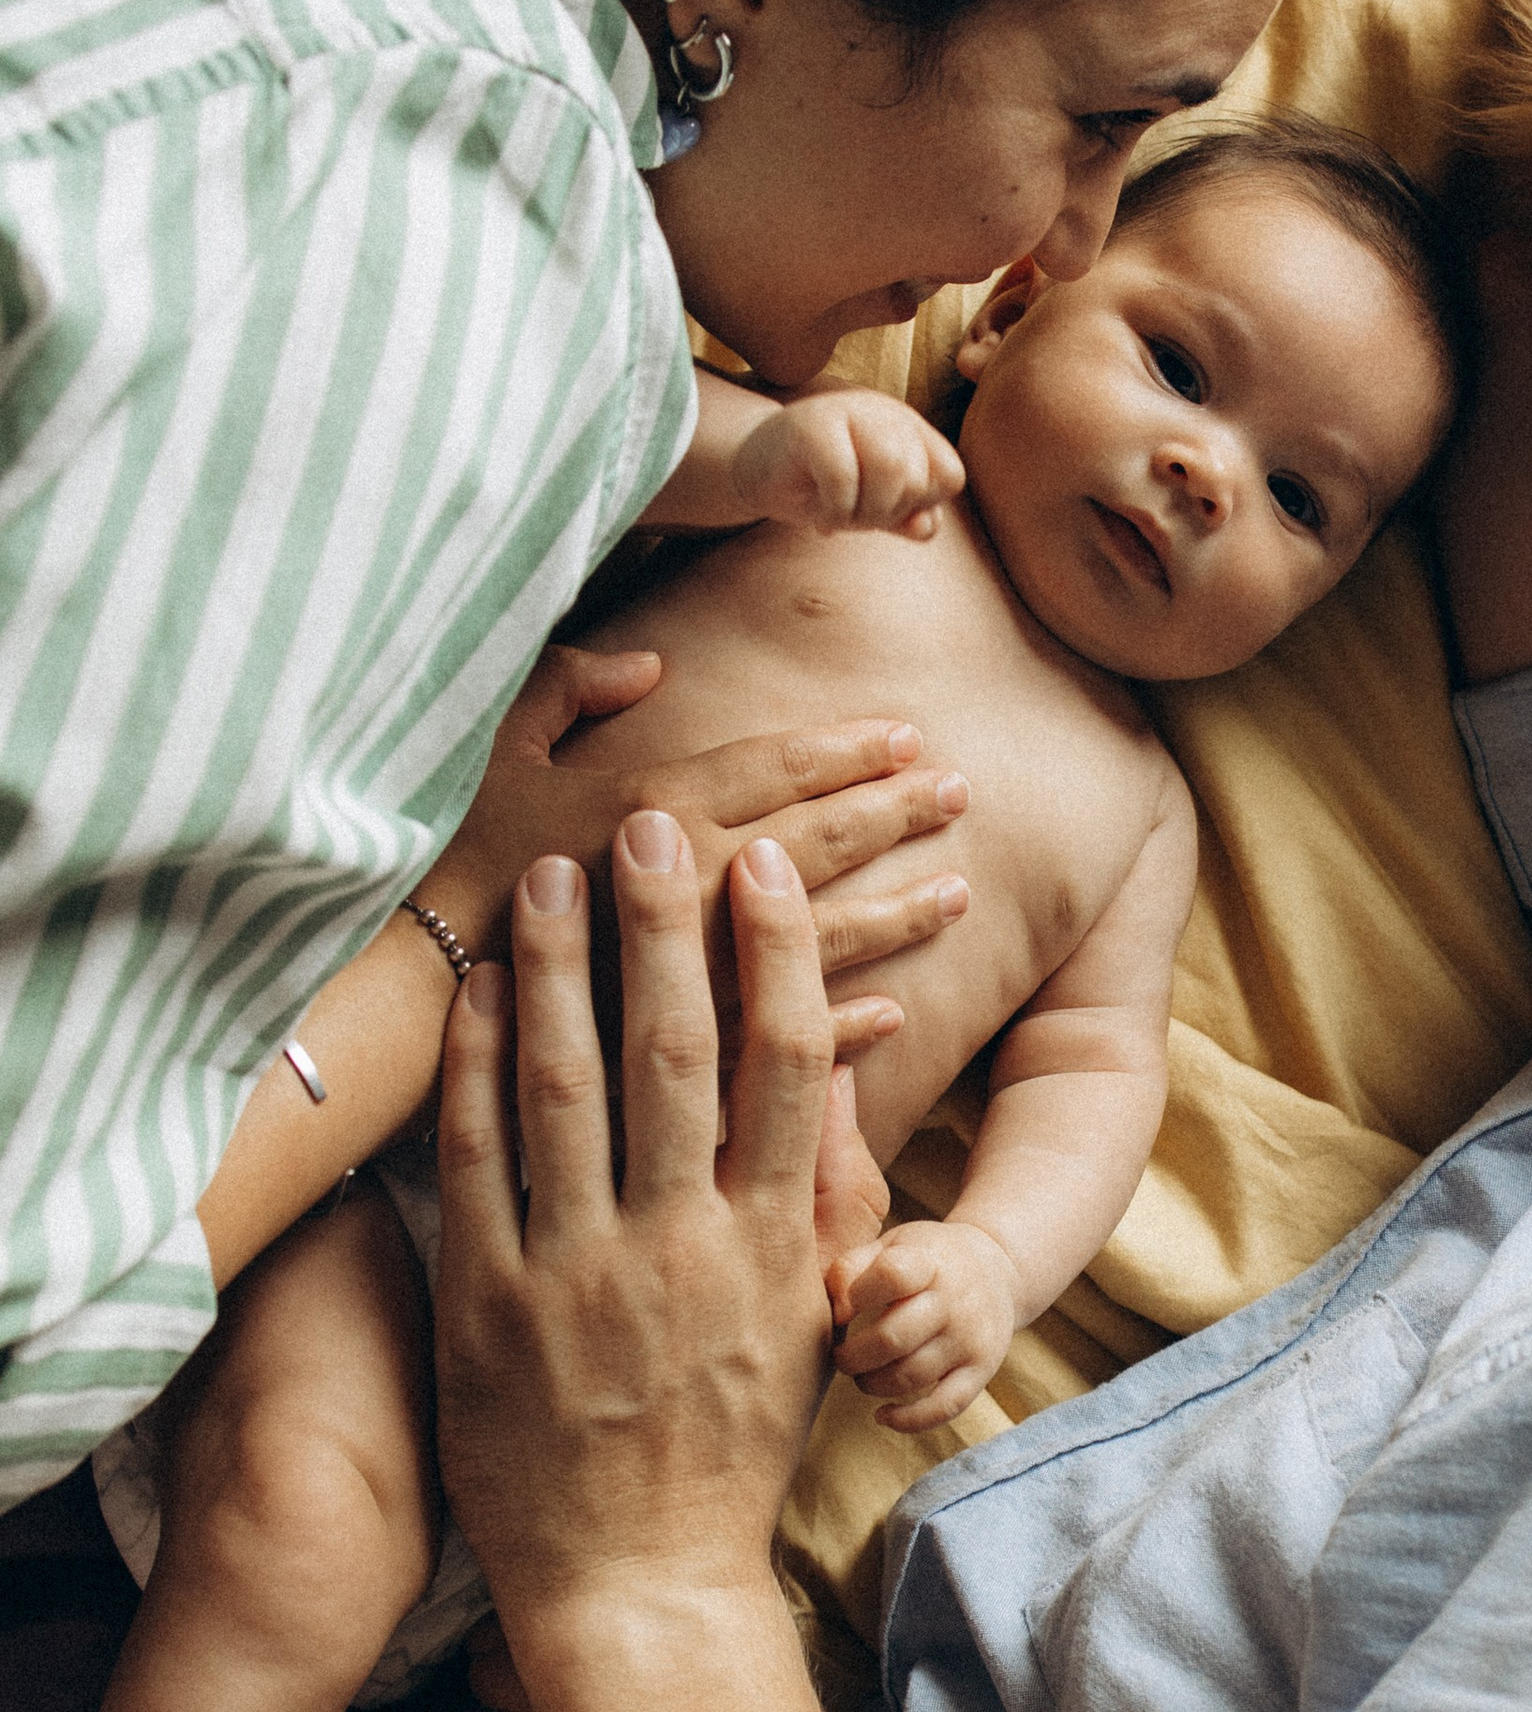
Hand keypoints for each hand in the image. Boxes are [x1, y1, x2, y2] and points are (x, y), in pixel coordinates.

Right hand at [415, 642, 968, 1052]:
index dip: (847, 750)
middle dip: (896, 814)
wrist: (390, 999)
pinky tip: (897, 1016)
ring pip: (822, 940)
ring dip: (897, 916)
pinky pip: (779, 1038)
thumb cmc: (436, 863)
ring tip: (958, 897)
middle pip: (818, 842)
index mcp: (649, 807)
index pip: (774, 768)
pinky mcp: (686, 1047)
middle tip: (961, 794)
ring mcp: (694, 972)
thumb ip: (565, 689)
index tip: (908, 737)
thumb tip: (649, 664)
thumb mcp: (492, 754)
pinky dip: (843, 1028)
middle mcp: (690, 886)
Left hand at [434, 820, 887, 1616]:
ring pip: (568, 1088)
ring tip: (554, 872)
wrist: (640, 1581)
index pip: (786, 1065)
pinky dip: (473, 1068)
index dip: (778, 952)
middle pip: (677, 1050)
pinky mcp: (487, 1307)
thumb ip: (828, 1190)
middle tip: (656, 821)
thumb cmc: (739, 1441)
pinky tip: (476, 990)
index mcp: (774, 1244)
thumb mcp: (815, 1316)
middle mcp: (683, 1246)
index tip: (766, 864)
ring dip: (560, 968)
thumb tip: (836, 1059)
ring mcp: (579, 1275)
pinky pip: (476, 1164)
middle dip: (665, 924)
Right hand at [730, 389, 965, 539]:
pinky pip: (843, 479)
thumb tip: (927, 528)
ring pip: (891, 470)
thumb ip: (910, 517)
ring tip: (841, 516)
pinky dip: (834, 513)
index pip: (950, 475)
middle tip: (855, 518)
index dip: (923, 506)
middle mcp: (885, 411)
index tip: (888, 513)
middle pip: (918, 477)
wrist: (759, 470)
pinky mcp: (812, 423)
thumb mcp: (875, 508)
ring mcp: (848, 410)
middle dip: (888, 515)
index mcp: (909, 428)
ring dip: (865, 514)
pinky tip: (820, 516)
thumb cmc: (824, 488)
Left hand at [827, 1220, 1025, 1432]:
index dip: (854, 1295)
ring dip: (872, 1384)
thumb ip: (851, 1268)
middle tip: (843, 1356)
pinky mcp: (982, 1369)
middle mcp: (954, 1301)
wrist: (1000, 1270)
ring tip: (863, 1376)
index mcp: (928, 1262)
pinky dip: (909, 1420)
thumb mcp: (894, 1245)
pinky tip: (883, 1415)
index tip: (841, 1310)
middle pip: (892, 1337)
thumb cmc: (929, 1260)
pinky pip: (945, 1407)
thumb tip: (836, 1315)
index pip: (891, 1275)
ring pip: (910, 1376)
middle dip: (853, 1357)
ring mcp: (970, 1338)